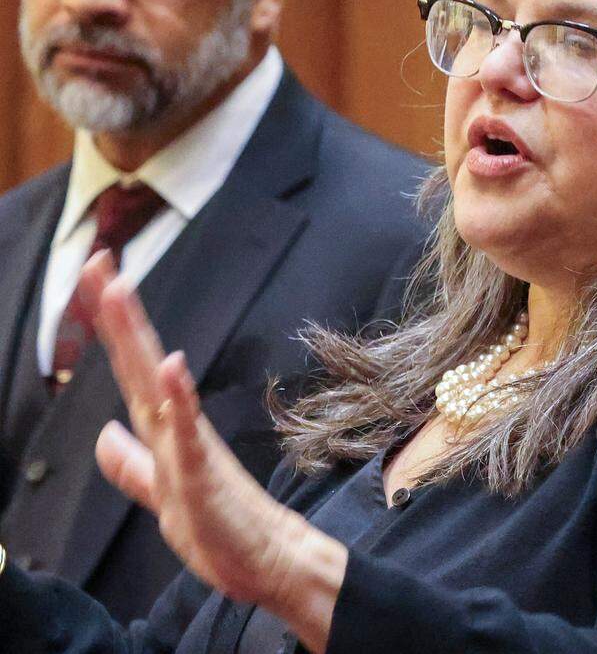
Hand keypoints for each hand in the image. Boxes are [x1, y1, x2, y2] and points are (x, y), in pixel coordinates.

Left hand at [81, 251, 346, 649]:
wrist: (271, 561)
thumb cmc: (224, 529)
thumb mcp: (163, 495)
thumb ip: (133, 465)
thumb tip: (105, 435)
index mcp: (166, 433)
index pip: (133, 371)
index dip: (113, 329)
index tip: (98, 280)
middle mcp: (177, 429)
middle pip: (140, 363)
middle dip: (117, 315)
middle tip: (100, 262)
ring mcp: (192, 447)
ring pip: (157, 384)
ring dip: (138, 338)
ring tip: (119, 293)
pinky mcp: (206, 473)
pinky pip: (188, 432)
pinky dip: (178, 398)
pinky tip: (170, 366)